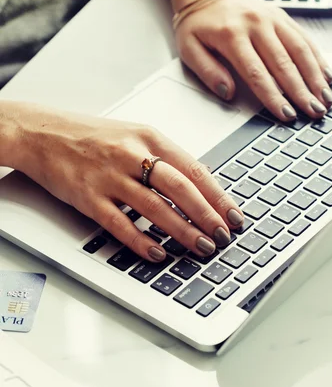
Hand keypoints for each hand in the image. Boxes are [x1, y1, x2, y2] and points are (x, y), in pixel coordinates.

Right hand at [6, 103, 242, 261]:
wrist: (42, 133)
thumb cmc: (94, 137)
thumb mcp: (137, 136)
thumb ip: (168, 160)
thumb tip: (204, 189)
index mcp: (150, 138)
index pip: (195, 170)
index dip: (218, 197)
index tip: (234, 216)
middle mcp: (133, 155)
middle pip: (180, 188)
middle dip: (207, 216)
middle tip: (223, 236)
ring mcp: (110, 177)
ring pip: (155, 208)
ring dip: (183, 231)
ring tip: (202, 247)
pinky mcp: (88, 197)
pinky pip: (120, 223)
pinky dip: (141, 241)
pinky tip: (159, 253)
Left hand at [174, 0, 331, 122]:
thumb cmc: (199, 25)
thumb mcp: (189, 49)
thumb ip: (207, 72)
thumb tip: (227, 92)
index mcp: (232, 35)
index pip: (257, 73)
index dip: (274, 96)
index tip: (286, 115)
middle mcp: (256, 24)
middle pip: (283, 64)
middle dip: (301, 91)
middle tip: (314, 112)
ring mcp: (273, 19)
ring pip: (299, 51)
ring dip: (315, 77)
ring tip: (325, 99)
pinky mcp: (283, 17)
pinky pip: (304, 39)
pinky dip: (318, 59)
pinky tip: (327, 77)